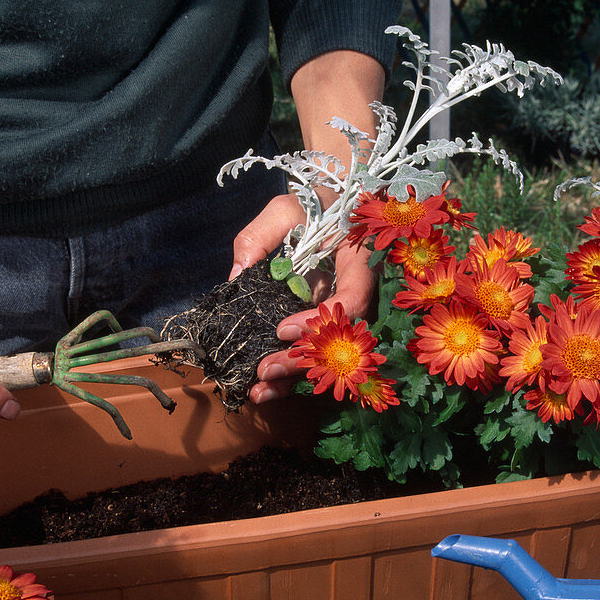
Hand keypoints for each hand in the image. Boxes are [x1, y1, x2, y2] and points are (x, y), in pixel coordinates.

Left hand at [231, 196, 373, 402]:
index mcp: (362, 263)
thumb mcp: (288, 207)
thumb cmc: (316, 207)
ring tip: (259, 391)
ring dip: (295, 379)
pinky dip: (293, 375)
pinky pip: (319, 356)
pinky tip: (266, 390)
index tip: (282, 329)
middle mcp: (363, 296)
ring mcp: (350, 316)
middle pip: (341, 342)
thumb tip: (236, 275)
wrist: (338, 211)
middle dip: (301, 360)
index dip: (321, 322)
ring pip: (331, 358)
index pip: (351, 300)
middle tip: (264, 370)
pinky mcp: (333, 329)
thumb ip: (262, 234)